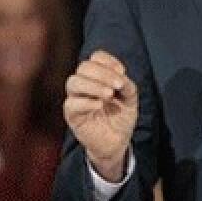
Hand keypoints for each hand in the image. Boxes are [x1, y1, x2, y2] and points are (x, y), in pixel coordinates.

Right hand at [63, 50, 137, 180]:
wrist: (116, 142)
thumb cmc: (120, 117)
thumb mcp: (130, 100)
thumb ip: (127, 87)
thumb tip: (121, 78)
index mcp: (98, 76)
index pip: (96, 58)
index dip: (108, 61)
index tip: (122, 72)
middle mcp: (84, 84)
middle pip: (83, 67)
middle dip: (102, 73)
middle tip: (117, 85)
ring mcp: (75, 99)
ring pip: (73, 82)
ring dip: (93, 85)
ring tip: (109, 94)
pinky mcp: (72, 115)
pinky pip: (72, 104)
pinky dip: (86, 102)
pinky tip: (100, 105)